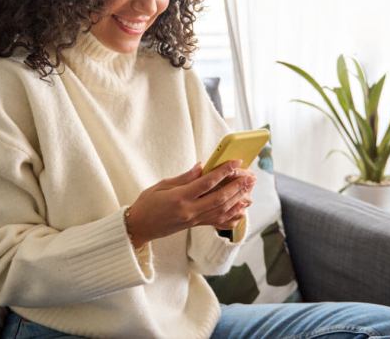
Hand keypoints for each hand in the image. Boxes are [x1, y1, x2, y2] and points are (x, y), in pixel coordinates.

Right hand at [125, 160, 255, 247]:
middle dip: (237, 186)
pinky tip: (242, 211)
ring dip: (238, 200)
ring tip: (250, 190)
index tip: (236, 162)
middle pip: (220, 198)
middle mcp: (190, 211)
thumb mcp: (162, 185)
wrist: (139, 227)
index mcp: (180, 198)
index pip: (207, 183)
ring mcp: (194, 220)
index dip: (223, 171)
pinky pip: (217, 222)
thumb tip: (203, 166)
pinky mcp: (195, 225)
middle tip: (249, 176)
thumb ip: (185, 177)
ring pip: (222, 211)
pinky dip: (231, 217)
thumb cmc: (147, 203)